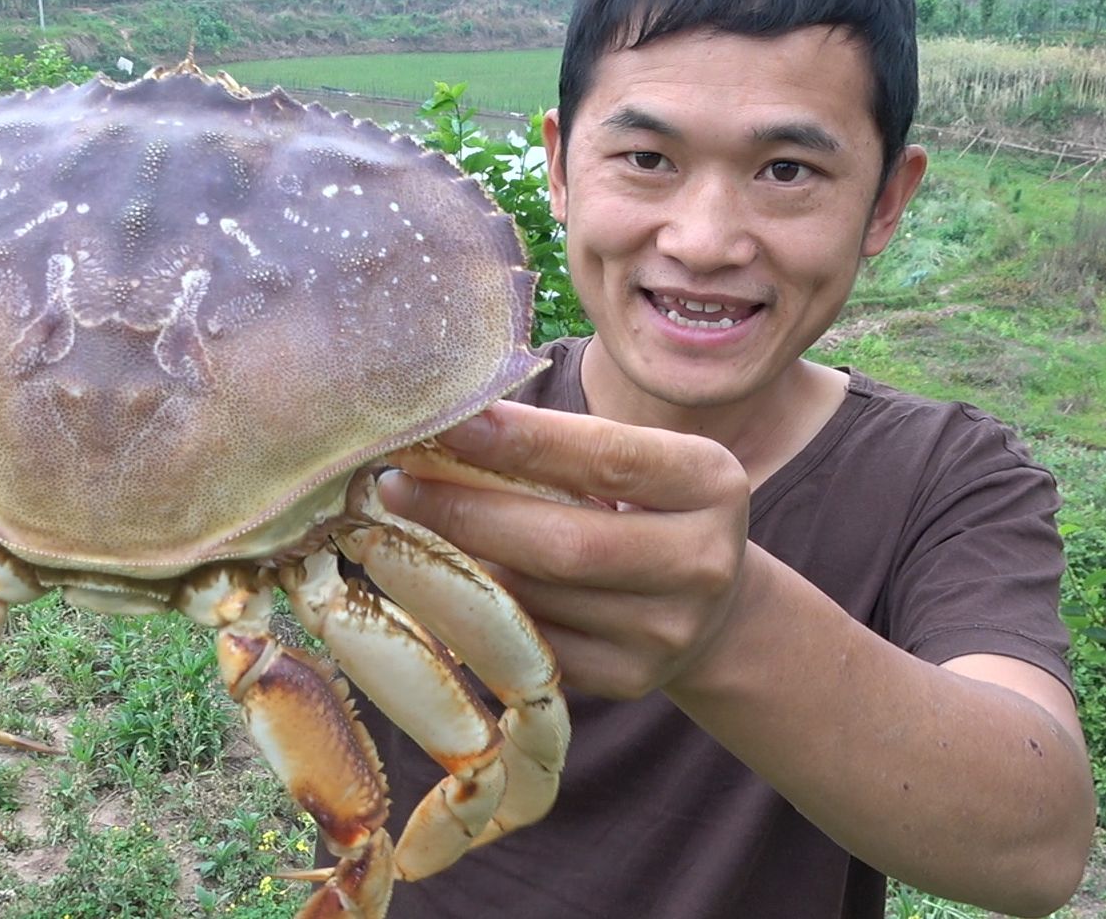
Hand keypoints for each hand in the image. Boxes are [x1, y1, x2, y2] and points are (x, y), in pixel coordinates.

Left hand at [381, 400, 750, 700]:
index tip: (445, 422)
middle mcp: (702, 561)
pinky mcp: (630, 681)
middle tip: (395, 486)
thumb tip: (444, 430)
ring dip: (461, 563)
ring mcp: (668, 632)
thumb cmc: (644, 506)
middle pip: (564, 543)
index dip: (518, 440)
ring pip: (537, 599)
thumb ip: (557, 446)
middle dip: (466, 512)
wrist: (706, 606)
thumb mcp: (631, 461)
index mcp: (710, 482)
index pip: (604, 456)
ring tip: (409, 529)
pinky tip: (443, 583)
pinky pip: (531, 645)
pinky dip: (479, 611)